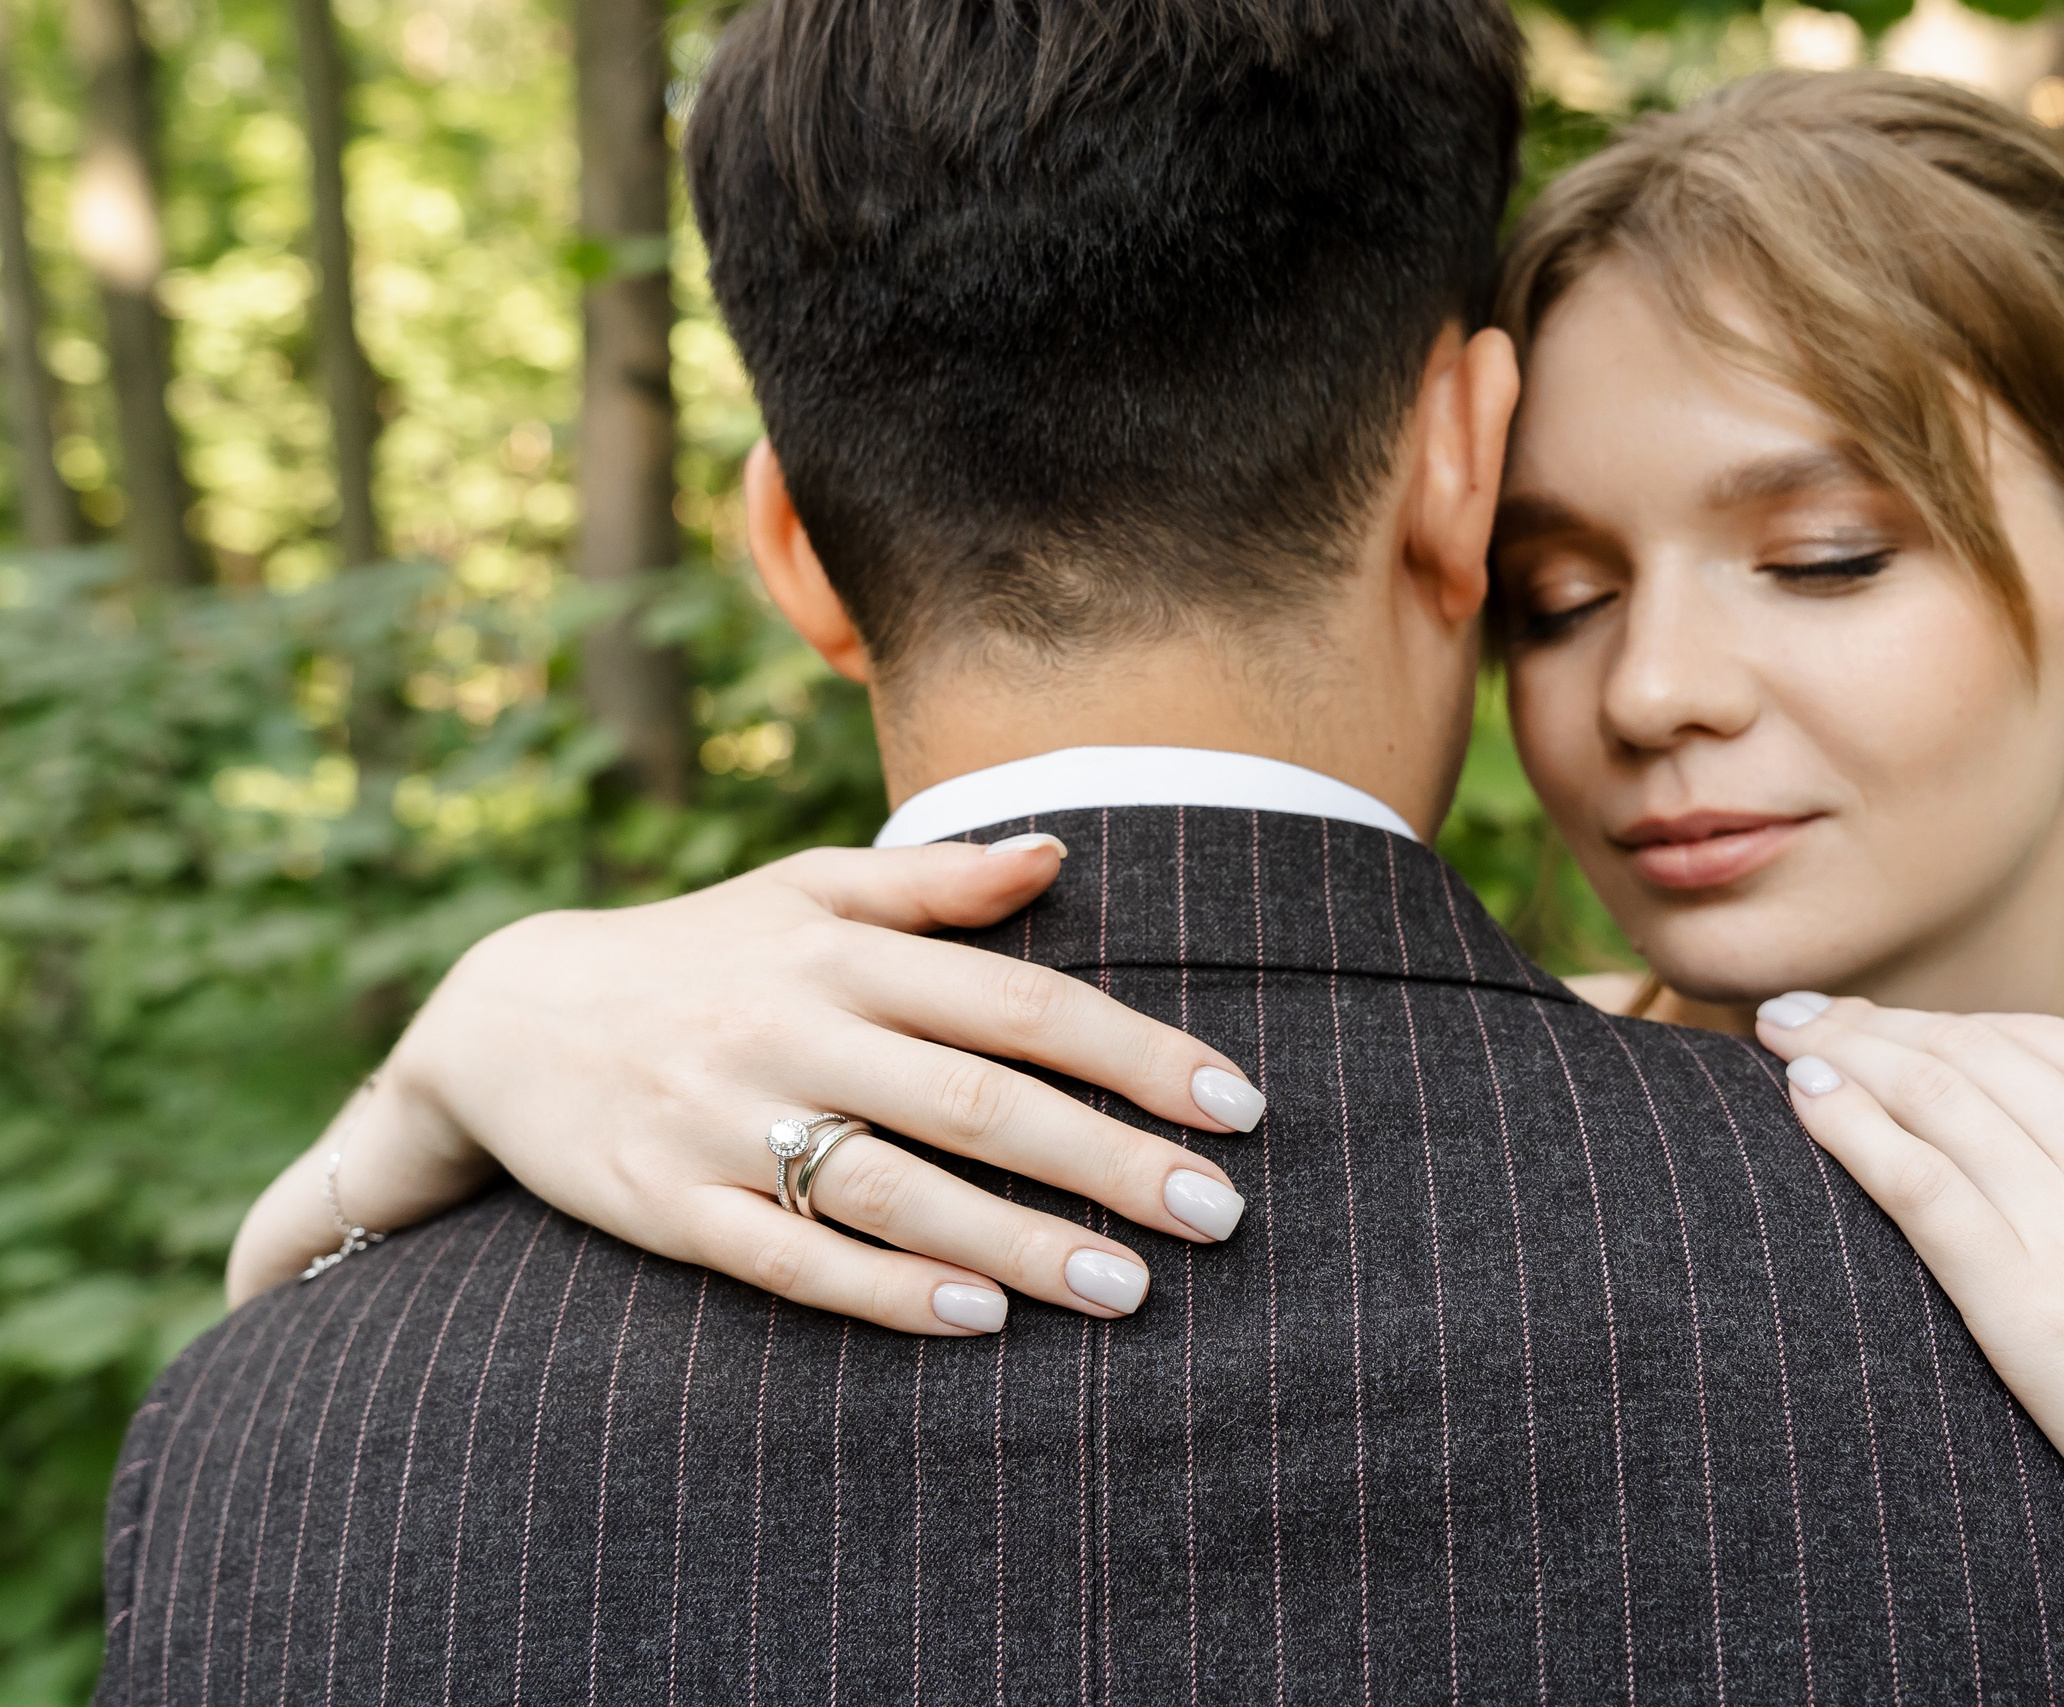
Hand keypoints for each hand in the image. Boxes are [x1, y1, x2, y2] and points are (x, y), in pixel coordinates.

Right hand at [227, 835, 1261, 1335]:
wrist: (501, 1018)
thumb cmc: (695, 952)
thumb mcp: (802, 891)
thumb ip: (933, 884)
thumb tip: (1058, 854)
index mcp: (843, 953)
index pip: (1020, 1002)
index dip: (1134, 1053)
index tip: (1235, 1105)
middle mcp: (793, 1030)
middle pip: (978, 1100)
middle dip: (1108, 1161)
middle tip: (1218, 1216)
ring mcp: (727, 1122)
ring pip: (896, 1189)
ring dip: (1019, 1243)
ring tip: (1129, 1291)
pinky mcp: (668, 1206)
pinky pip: (788, 1258)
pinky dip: (884, 1288)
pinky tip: (975, 1321)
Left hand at [1753, 995, 2063, 1706]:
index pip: (2036, 1040)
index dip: (1940, 1023)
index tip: (1878, 1020)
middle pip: (1967, 1056)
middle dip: (1872, 1026)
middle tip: (1798, 1015)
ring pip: (1929, 1100)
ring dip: (1842, 1057)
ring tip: (1781, 1044)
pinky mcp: (2034, 1312)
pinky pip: (1912, 1182)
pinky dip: (1844, 1125)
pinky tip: (1801, 1101)